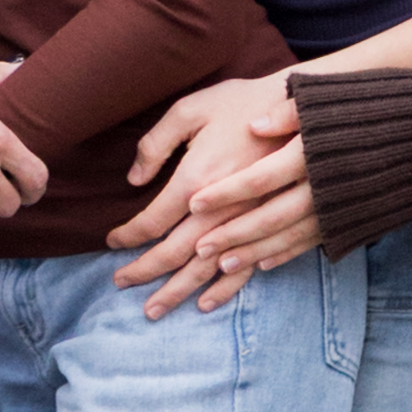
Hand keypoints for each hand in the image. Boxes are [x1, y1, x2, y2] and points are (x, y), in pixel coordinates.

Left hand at [113, 83, 315, 314]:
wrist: (301, 104)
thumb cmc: (242, 102)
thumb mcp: (190, 109)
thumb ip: (155, 144)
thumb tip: (134, 179)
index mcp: (197, 179)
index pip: (152, 221)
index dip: (128, 235)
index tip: (111, 241)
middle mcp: (221, 209)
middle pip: (175, 253)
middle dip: (144, 271)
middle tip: (119, 283)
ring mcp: (248, 222)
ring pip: (206, 269)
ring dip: (178, 292)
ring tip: (154, 310)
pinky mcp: (272, 225)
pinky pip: (247, 268)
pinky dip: (224, 289)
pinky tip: (207, 302)